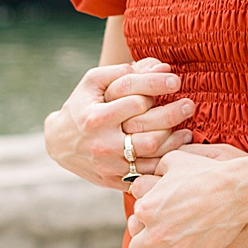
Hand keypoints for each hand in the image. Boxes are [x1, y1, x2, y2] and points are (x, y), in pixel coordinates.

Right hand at [43, 58, 194, 190]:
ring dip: (175, 144)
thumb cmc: (81, 105)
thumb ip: (123, 71)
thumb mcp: (93, 82)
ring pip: (152, 158)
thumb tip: (162, 67)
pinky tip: (175, 151)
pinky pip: (146, 175)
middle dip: (174, 116)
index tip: (175, 81)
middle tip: (189, 105)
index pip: (136, 103)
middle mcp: (103, 145)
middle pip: (150, 136)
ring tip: (187, 131)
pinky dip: (164, 164)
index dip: (156, 89)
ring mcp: (110, 166)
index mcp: (95, 119)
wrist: (58, 143)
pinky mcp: (114, 180)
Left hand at [128, 147, 247, 247]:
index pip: (133, 222)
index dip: (145, 221)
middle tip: (162, 241)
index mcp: (146, 208)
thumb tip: (152, 171)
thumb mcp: (175, 160)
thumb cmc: (207, 172)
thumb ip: (157, 167)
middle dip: (148, 247)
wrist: (235, 189)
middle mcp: (156, 233)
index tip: (158, 218)